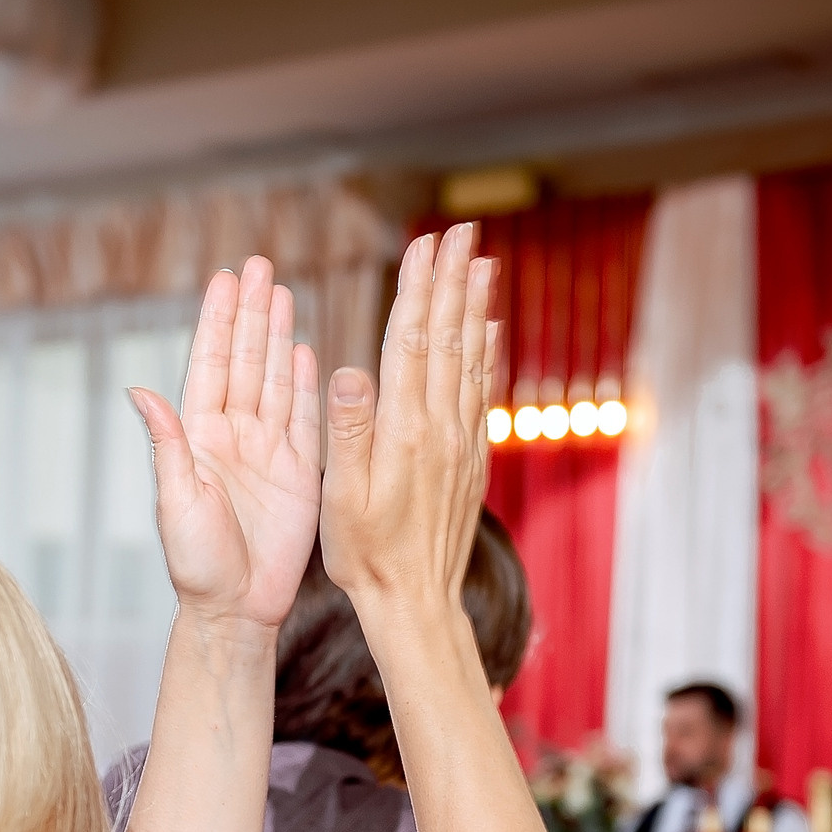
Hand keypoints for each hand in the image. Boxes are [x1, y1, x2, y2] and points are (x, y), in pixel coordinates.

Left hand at [129, 257, 320, 631]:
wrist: (237, 608)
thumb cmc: (196, 565)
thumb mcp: (175, 502)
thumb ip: (167, 445)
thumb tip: (141, 392)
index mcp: (198, 438)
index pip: (209, 366)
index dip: (218, 322)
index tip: (225, 280)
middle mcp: (234, 437)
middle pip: (244, 361)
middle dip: (250, 313)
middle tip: (259, 265)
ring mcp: (270, 453)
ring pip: (275, 381)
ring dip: (277, 336)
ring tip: (283, 292)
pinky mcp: (301, 474)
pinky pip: (305, 419)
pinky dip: (306, 384)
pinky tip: (305, 350)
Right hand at [318, 227, 497, 610]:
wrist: (416, 602)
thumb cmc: (367, 555)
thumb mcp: (342, 496)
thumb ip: (348, 430)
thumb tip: (349, 369)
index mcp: (404, 431)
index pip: (411, 342)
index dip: (419, 288)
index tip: (426, 243)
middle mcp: (440, 428)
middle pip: (447, 337)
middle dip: (453, 279)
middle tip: (462, 230)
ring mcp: (461, 442)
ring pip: (471, 358)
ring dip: (475, 305)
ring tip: (483, 261)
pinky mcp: (471, 458)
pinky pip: (482, 390)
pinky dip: (487, 351)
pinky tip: (489, 328)